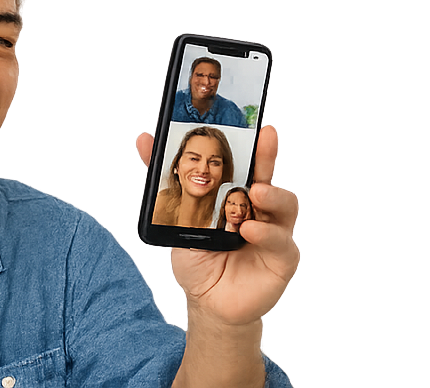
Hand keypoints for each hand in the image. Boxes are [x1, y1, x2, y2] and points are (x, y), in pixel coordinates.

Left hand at [134, 127, 297, 325]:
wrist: (207, 303)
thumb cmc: (199, 259)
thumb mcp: (177, 218)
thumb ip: (165, 181)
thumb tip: (144, 141)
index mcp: (241, 197)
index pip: (251, 166)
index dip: (255, 146)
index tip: (255, 126)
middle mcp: (262, 211)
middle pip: (271, 177)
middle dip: (269, 156)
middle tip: (266, 138)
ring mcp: (275, 234)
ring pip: (285, 207)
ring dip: (273, 195)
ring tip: (255, 192)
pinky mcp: (283, 259)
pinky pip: (281, 242)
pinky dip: (266, 234)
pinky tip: (249, 230)